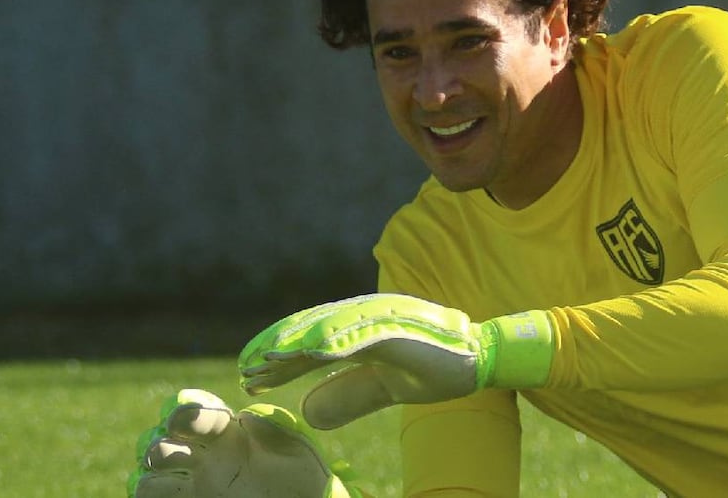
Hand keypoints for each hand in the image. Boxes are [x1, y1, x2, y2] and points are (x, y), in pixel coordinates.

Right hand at [129, 388, 360, 497]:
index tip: (182, 419)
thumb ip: (273, 431)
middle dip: (159, 444)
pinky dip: (148, 490)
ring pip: (151, 469)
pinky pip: (150, 494)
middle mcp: (206, 457)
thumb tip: (244, 418)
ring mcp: (195, 485)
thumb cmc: (305, 484)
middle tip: (168, 454)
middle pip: (163, 439)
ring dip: (152, 471)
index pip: (198, 413)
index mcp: (230, 435)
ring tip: (172, 481)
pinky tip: (165, 494)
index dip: (186, 413)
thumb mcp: (297, 453)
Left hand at [238, 293, 553, 428]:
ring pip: (326, 328)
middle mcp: (363, 316)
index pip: (307, 343)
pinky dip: (333, 340)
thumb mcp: (384, 387)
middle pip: (307, 330)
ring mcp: (380, 317)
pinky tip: (309, 353)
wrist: (482, 358)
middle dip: (274, 350)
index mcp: (357, 329)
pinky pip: (360, 333)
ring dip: (294, 343)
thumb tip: (307, 412)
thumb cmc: (434, 367)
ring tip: (265, 361)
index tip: (249, 376)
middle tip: (245, 369)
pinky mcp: (398, 326)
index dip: (278, 359)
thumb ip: (348, 395)